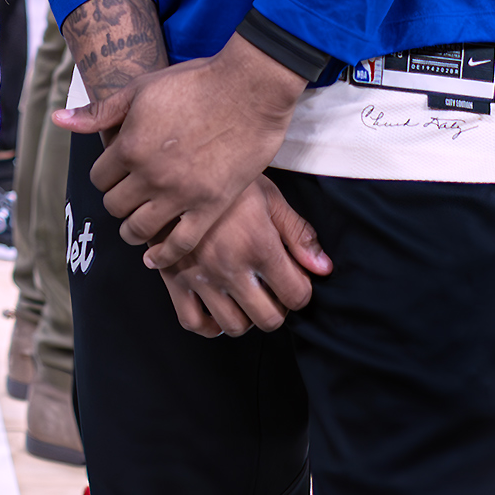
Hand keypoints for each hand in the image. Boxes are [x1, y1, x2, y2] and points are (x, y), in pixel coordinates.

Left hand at [59, 35, 308, 266]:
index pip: (99, 178)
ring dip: (133, 231)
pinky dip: (164, 255)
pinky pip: (180, 243)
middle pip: (115, 205)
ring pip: (140, 229)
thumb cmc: (194, 83)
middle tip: (127, 199)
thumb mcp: (139, 90)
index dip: (105, 177)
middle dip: (117, 202)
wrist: (249, 89)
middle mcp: (150, 175)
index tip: (115, 176)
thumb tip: (59, 119)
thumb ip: (99, 112)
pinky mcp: (211, 206)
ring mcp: (181, 194)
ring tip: (135, 228)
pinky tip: (155, 258)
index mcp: (129, 146)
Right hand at [155, 178, 330, 336]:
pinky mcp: (172, 277)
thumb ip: (298, 233)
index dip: (301, 290)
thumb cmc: (223, 178)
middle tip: (271, 290)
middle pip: (268, 319)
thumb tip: (323, 268)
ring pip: (232, 326)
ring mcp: (198, 275)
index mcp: (257, 245)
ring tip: (245, 297)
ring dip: (245, 317)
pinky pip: (191, 321)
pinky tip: (216, 309)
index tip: (294, 279)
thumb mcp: (268, 196)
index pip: (297, 295)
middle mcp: (228, 267)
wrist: (172, 168)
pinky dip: (208, 325)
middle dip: (276, 308)